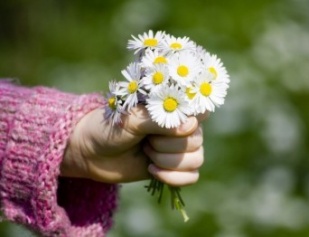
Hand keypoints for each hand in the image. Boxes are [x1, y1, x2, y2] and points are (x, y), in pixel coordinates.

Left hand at [61, 105, 204, 185]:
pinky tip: (151, 170)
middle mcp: (181, 127)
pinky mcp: (175, 168)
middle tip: (145, 141)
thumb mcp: (131, 120)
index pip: (201, 112)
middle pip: (196, 140)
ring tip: (146, 153)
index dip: (190, 121)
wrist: (93, 154)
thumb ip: (160, 120)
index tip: (166, 126)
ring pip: (196, 159)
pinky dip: (172, 177)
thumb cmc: (110, 128)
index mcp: (173, 108)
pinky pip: (192, 176)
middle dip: (167, 145)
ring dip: (168, 161)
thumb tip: (191, 125)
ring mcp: (179, 148)